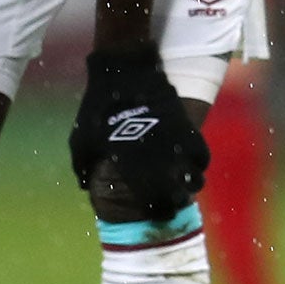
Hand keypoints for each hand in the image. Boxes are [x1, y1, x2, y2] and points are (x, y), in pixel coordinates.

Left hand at [70, 42, 208, 216]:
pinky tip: (192, 163)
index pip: (154, 202)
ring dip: (191, 185)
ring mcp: (176, 145)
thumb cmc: (99, 107)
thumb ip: (83, 166)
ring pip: (196, 179)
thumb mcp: (80, 139)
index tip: (156, 211)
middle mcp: (160, 161)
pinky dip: (200, 164)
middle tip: (171, 199)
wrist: (124, 73)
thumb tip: (85, 184)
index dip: (158, 211)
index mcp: (133, 168)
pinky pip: (203, 155)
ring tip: (184, 182)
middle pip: (178, 196)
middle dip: (176, 201)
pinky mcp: (188, 129)